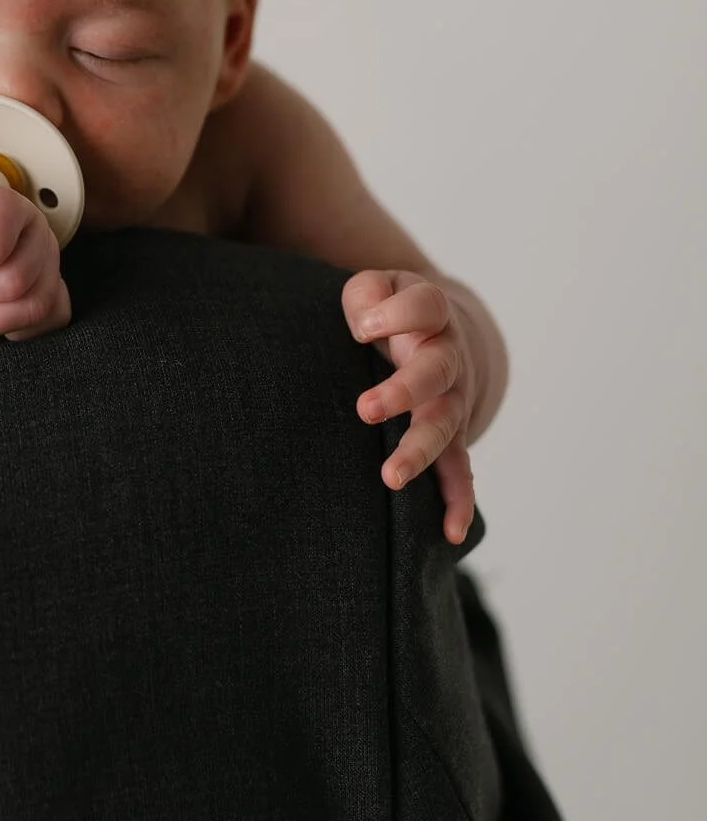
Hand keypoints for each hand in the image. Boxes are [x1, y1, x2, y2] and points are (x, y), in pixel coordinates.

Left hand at [342, 269, 476, 545]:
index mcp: (433, 313)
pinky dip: (459, 501)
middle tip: (365, 409)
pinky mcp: (451, 433)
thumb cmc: (394, 309)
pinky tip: (451, 532)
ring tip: (391, 477)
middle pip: (435, 372)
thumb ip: (368, 294)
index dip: (395, 314)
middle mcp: (450, 357)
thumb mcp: (378, 287)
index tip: (361, 328)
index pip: (424, 306)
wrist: (441, 330)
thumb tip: (365, 327)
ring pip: (444, 425)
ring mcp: (453, 399)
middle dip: (403, 392)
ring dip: (420, 451)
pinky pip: (459, 471)